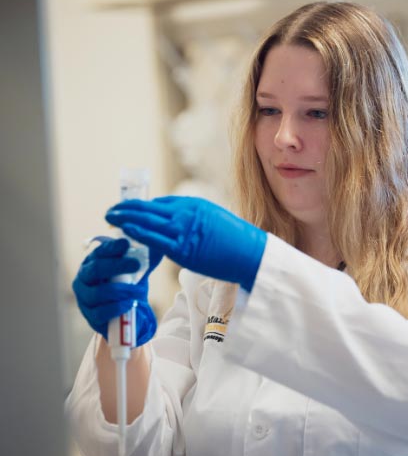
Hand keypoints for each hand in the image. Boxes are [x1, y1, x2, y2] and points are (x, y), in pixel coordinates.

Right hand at [72, 237, 161, 345]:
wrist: (124, 310)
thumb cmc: (126, 282)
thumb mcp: (134, 267)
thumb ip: (144, 255)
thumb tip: (160, 243)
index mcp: (93, 261)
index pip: (99, 251)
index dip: (112, 247)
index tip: (126, 244)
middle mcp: (84, 278)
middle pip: (95, 269)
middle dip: (117, 265)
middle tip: (137, 264)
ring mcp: (84, 298)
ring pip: (97, 293)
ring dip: (120, 290)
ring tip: (138, 290)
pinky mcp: (91, 316)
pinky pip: (100, 313)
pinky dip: (117, 308)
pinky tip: (130, 304)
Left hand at [105, 196, 266, 291]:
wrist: (250, 253)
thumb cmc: (236, 240)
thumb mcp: (213, 219)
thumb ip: (193, 219)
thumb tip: (178, 225)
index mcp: (194, 205)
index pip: (160, 203)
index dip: (142, 207)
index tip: (131, 210)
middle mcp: (186, 213)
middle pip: (149, 207)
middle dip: (127, 208)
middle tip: (111, 210)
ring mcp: (183, 230)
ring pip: (147, 221)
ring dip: (125, 218)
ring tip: (110, 218)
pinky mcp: (182, 249)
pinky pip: (154, 239)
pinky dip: (137, 232)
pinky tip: (124, 230)